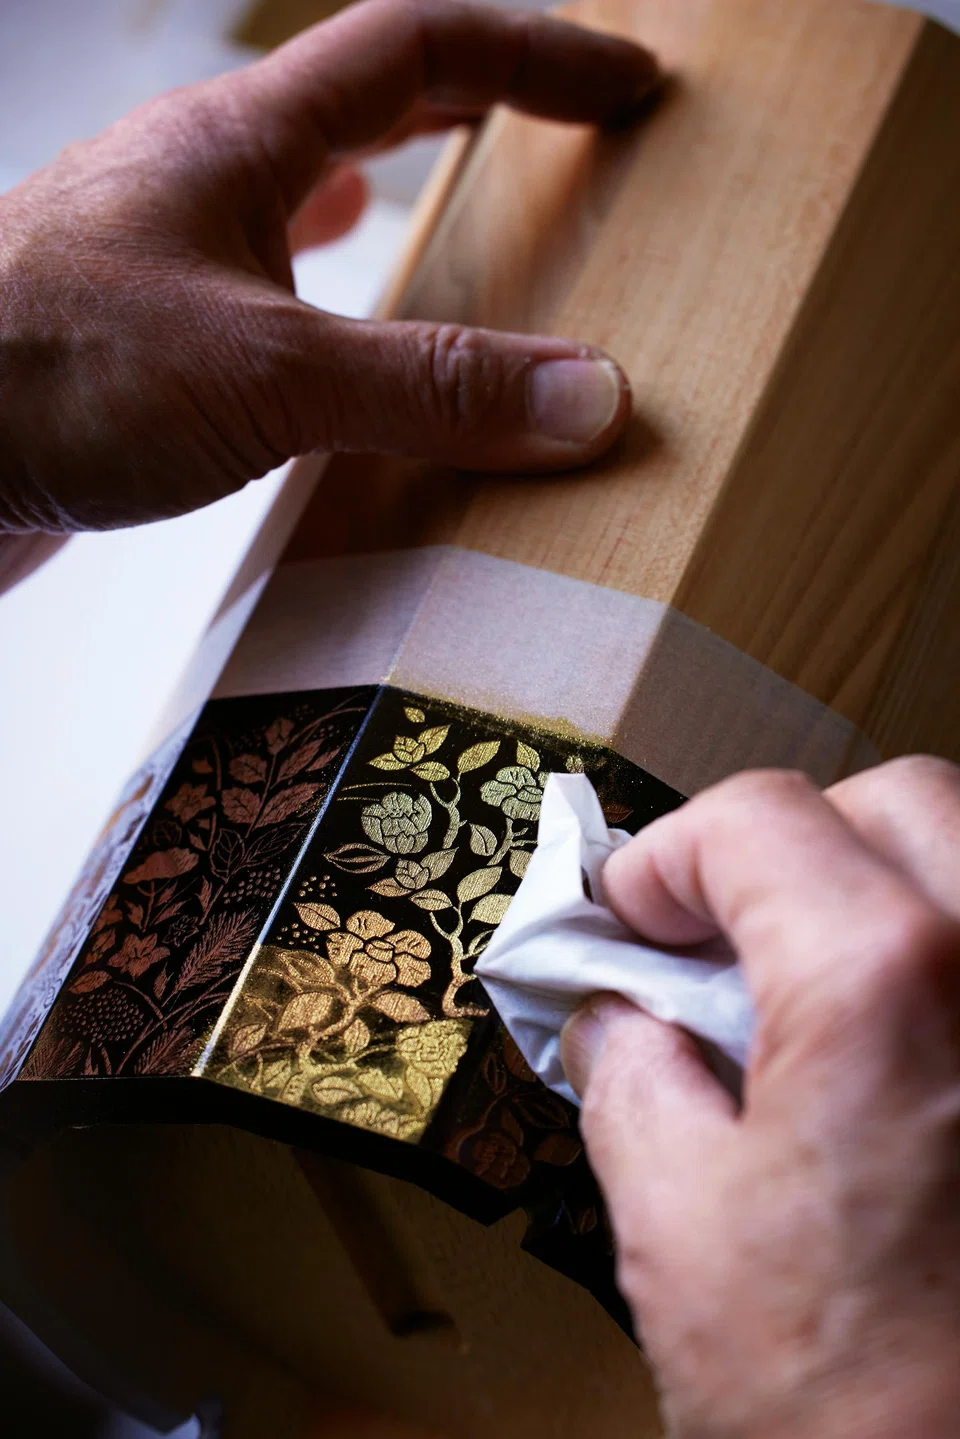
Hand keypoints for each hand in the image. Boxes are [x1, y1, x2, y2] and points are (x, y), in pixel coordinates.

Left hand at [0, 0, 657, 531]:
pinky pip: (266, 307)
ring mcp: (167, 266)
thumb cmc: (42, 374)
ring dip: (394, 207)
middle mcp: (201, 188)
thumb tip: (586, 394)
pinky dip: (328, 318)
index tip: (625, 82)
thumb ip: (429, 384)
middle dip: (473, 113)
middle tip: (556, 135)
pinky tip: (339, 362)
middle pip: (361, 109)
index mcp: (239, 146)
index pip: (418, 51)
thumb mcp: (267, 373)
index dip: (535, 58)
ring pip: (305, 208)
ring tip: (461, 235)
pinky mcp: (144, 352)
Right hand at [561, 758, 959, 1438]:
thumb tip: (618, 1012)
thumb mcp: (677, 1226)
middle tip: (717, 935)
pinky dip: (945, 963)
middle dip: (787, 846)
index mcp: (884, 980)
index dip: (667, 859)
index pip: (759, 819)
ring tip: (808, 989)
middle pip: (892, 802)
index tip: (628, 919)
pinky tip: (896, 1053)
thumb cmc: (844, 1417)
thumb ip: (631, 1071)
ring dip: (880, 887)